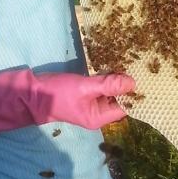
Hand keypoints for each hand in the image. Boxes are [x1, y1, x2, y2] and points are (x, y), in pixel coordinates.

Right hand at [0, 68, 134, 147]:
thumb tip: (133, 83)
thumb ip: (108, 85)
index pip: (124, 106)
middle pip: (119, 98)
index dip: (133, 93)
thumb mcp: (84, 87)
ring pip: (110, 89)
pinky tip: (113, 62)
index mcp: (99, 118)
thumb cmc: (58, 93)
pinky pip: (101, 84)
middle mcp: (97, 112)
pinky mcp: (85, 91)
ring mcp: (90, 102)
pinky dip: (106, 75)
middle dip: (126, 83)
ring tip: (129, 60)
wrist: (33, 92)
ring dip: (116, 77)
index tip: (144, 76)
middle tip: (137, 63)